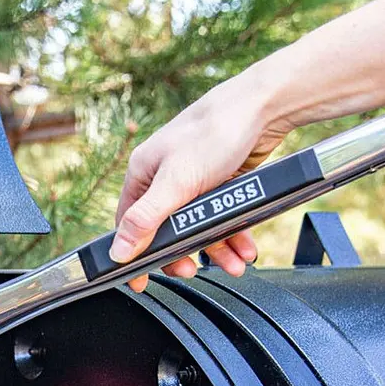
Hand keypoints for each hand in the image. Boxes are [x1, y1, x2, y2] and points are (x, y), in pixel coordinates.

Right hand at [111, 80, 291, 291]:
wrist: (267, 105)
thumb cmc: (216, 132)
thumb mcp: (176, 182)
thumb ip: (145, 219)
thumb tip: (118, 251)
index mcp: (143, 174)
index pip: (129, 224)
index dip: (135, 254)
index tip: (140, 280)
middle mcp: (165, 178)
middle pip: (166, 231)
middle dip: (183, 254)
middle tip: (193, 270)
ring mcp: (193, 181)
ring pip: (197, 227)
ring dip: (216, 249)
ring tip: (233, 263)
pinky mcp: (219, 182)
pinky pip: (220, 217)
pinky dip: (232, 235)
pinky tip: (243, 247)